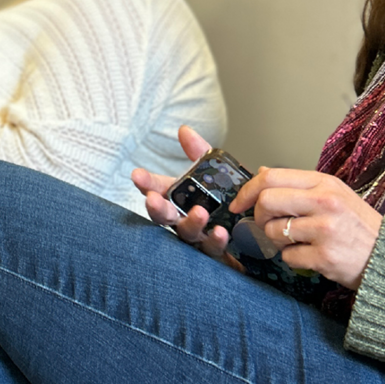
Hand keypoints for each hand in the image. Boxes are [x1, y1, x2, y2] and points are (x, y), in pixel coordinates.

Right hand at [132, 126, 242, 268]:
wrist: (247, 231)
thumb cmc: (219, 202)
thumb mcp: (210, 173)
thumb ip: (197, 152)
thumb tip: (184, 130)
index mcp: (177, 199)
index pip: (156, 190)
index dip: (145, 183)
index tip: (136, 174)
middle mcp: (182, 219)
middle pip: (164, 216)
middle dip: (157, 208)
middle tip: (154, 200)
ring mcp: (197, 238)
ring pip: (187, 233)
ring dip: (191, 223)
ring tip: (199, 213)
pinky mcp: (215, 252)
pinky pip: (213, 250)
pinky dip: (215, 241)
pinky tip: (220, 233)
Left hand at [237, 169, 382, 290]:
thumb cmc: (359, 226)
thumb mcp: (333, 194)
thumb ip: (298, 185)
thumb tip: (262, 173)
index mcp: (323, 182)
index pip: (271, 176)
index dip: (247, 191)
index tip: (239, 204)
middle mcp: (324, 201)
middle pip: (266, 202)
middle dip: (260, 217)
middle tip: (269, 226)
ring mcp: (325, 229)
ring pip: (274, 231)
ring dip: (278, 241)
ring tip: (298, 241)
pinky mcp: (325, 256)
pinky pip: (288, 257)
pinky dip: (293, 259)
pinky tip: (310, 256)